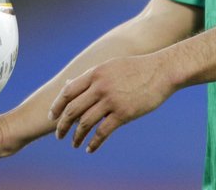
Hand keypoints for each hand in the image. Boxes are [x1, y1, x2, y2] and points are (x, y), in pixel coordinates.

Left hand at [48, 55, 174, 152]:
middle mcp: (100, 86)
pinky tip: (90, 148)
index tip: (52, 117)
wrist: (162, 71)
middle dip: (62, 125)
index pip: (68, 91)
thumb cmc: (136, 69)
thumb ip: (90, 77)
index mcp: (96, 73)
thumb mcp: (111, 67)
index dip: (57, 106)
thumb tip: (68, 85)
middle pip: (73, 109)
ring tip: (74, 144)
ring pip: (85, 123)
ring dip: (76, 136)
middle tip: (58, 135)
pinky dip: (93, 142)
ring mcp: (112, 100)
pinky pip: (102, 132)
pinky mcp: (124, 113)